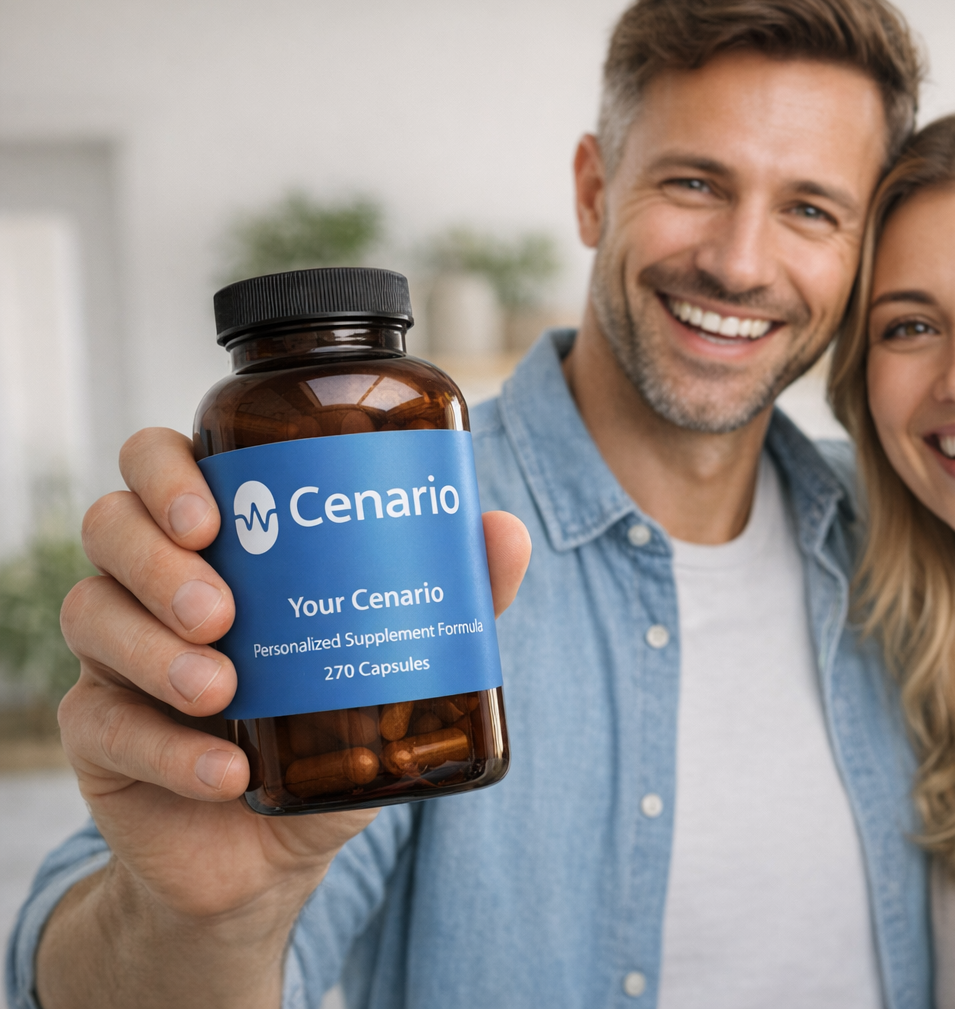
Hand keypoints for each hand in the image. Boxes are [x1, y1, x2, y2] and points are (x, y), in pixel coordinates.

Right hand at [40, 427, 530, 1005]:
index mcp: (220, 540)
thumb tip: (505, 531)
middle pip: (112, 526)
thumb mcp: (395, 659)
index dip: (167, 471)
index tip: (216, 515)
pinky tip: (225, 770)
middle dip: (160, 560)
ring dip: (156, 650)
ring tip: (223, 688)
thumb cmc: (335, 727)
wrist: (274, 848)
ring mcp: (117, 657)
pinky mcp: (100, 736)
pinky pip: (103, 724)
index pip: (160, 464)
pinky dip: (168, 748)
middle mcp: (154, 583)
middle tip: (223, 610)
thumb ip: (451, 595)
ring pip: (91, 613)